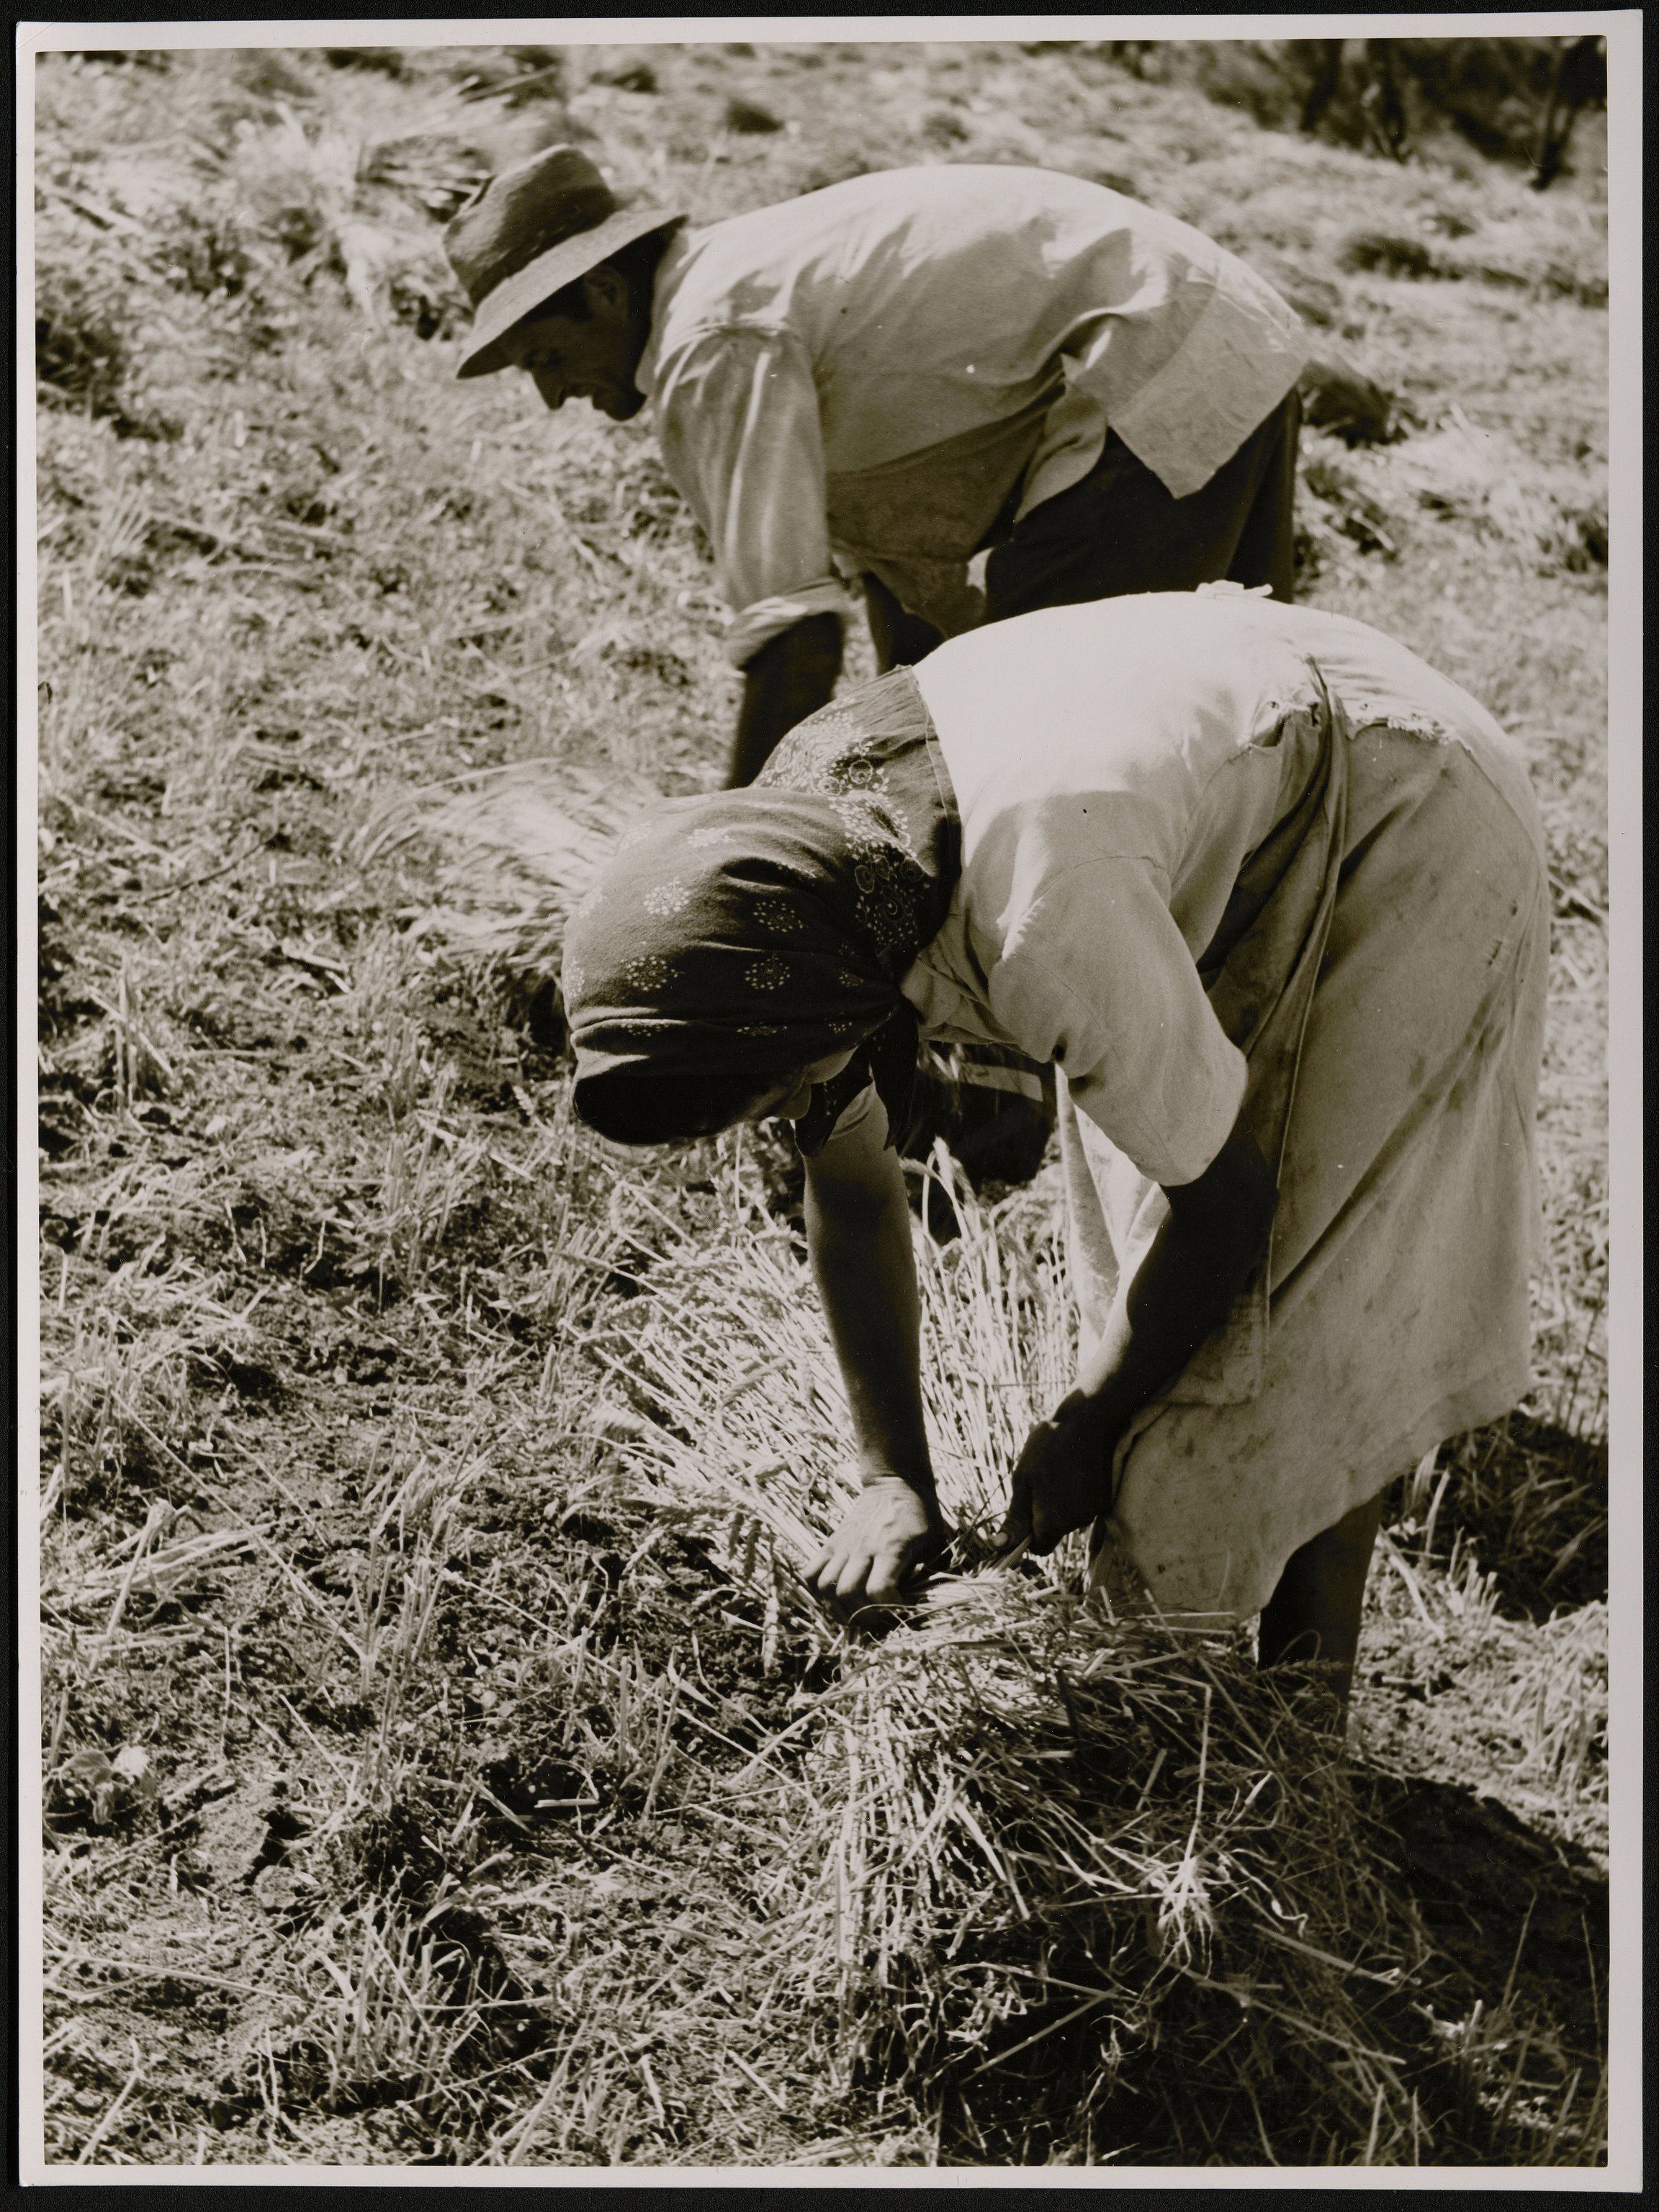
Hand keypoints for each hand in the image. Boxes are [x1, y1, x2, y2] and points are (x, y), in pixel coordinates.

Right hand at [804, 1473, 948, 1616]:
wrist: (895, 1483)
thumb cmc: (919, 1515)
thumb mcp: (933, 1540)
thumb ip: (927, 1571)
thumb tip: (920, 1602)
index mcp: (891, 1547)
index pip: (879, 1589)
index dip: (889, 1608)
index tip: (901, 1608)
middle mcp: (863, 1547)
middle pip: (848, 1592)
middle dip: (862, 1615)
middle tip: (876, 1617)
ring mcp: (843, 1545)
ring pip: (825, 1586)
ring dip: (837, 1608)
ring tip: (852, 1613)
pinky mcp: (832, 1543)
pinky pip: (811, 1571)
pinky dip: (817, 1590)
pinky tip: (833, 1597)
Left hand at [1000, 1396, 1114, 1556]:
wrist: (1088, 1420)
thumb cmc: (1049, 1446)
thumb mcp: (1023, 1480)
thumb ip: (1015, 1518)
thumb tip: (999, 1547)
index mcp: (1053, 1521)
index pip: (1038, 1548)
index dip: (1027, 1535)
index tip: (1024, 1511)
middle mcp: (1076, 1523)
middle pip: (1054, 1532)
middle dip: (1043, 1514)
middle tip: (1039, 1481)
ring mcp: (1093, 1511)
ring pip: (1069, 1519)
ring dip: (1060, 1503)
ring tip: (1057, 1470)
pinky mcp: (1105, 1500)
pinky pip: (1083, 1507)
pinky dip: (1076, 1495)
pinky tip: (1073, 1470)